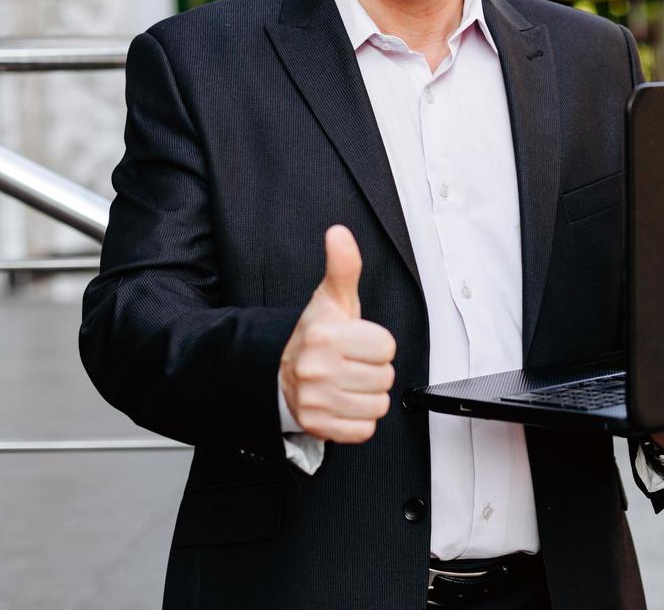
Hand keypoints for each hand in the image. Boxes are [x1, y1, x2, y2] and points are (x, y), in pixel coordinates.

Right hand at [279, 225, 396, 443]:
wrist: (278, 371)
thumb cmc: (316, 334)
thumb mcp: (331, 299)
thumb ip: (343, 266)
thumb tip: (339, 232)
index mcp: (325, 336)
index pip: (386, 346)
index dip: (377, 344)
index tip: (358, 341)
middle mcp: (317, 369)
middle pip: (385, 377)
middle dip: (374, 370)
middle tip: (352, 363)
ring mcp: (315, 401)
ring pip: (378, 405)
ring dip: (368, 395)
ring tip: (348, 382)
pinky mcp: (317, 427)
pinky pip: (364, 430)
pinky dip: (358, 420)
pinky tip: (343, 402)